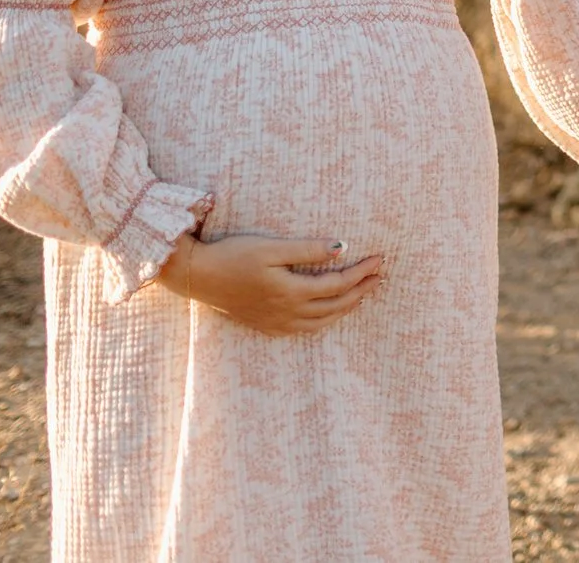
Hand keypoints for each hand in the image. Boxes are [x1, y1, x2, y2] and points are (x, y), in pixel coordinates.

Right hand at [156, 234, 382, 334]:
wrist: (198, 276)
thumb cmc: (233, 256)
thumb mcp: (272, 247)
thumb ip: (308, 250)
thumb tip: (343, 249)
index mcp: (292, 292)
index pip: (338, 284)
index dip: (362, 272)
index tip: (380, 260)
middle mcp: (287, 312)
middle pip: (336, 306)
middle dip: (361, 291)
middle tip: (380, 277)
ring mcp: (276, 322)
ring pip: (322, 322)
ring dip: (346, 308)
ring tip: (362, 295)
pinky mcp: (265, 325)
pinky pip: (304, 329)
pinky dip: (324, 321)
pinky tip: (328, 313)